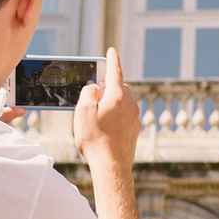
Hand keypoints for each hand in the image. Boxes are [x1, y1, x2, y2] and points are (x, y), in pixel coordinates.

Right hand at [75, 48, 138, 175]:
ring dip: (113, 102)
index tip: (112, 50)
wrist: (112, 168)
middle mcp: (130, 105)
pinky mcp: (135, 131)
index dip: (112, 60)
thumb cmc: (95, 140)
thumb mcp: (83, 112)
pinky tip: (106, 127)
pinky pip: (126, 115)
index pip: (115, 71)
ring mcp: (135, 118)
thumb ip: (88, 93)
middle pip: (120, 87)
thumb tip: (96, 88)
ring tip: (98, 113)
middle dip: (110, 86)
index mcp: (117, 97)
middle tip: (96, 91)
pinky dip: (117, 115)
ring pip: (124, 102)